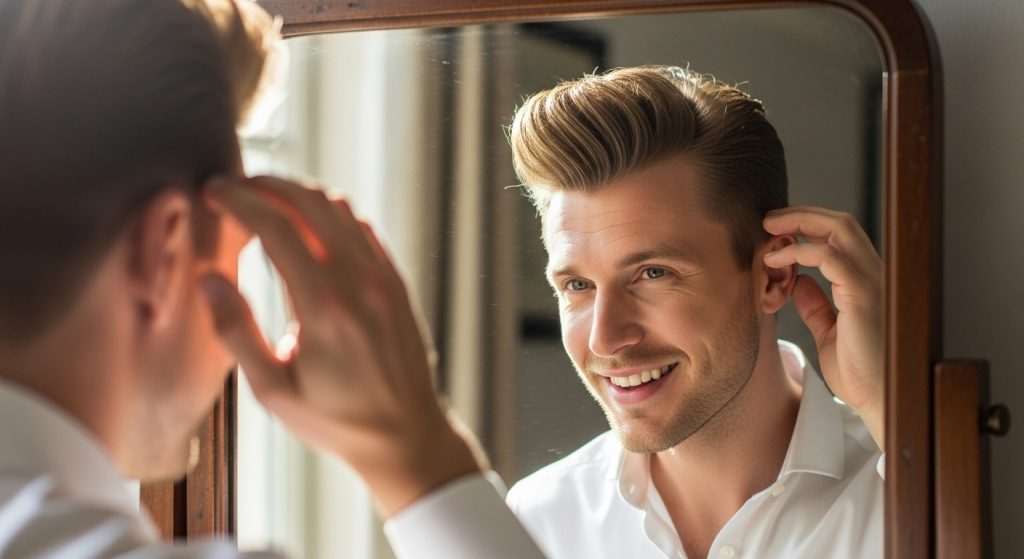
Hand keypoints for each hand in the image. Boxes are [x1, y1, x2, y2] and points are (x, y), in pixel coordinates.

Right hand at [199, 175, 480, 514]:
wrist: (405, 434)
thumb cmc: (335, 419)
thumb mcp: (273, 391)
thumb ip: (235, 332)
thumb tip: (209, 279)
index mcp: (324, 307)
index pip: (275, 227)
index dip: (240, 201)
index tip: (214, 190)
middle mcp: (359, 282)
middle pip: (308, 203)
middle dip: (266, 185)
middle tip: (235, 188)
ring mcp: (383, 278)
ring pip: (339, 208)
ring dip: (299, 194)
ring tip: (264, 199)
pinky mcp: (395, 281)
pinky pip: (362, 227)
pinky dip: (330, 212)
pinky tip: (307, 222)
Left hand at [763, 206, 883, 447]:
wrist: (879, 401)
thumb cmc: (859, 373)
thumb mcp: (828, 333)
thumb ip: (816, 306)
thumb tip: (799, 282)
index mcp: (865, 283)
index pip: (841, 236)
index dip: (809, 225)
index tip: (776, 231)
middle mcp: (874, 275)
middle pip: (842, 223)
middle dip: (803, 214)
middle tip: (769, 220)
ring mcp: (872, 282)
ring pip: (840, 229)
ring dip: (800, 223)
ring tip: (769, 230)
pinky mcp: (863, 295)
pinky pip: (831, 257)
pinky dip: (801, 251)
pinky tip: (777, 261)